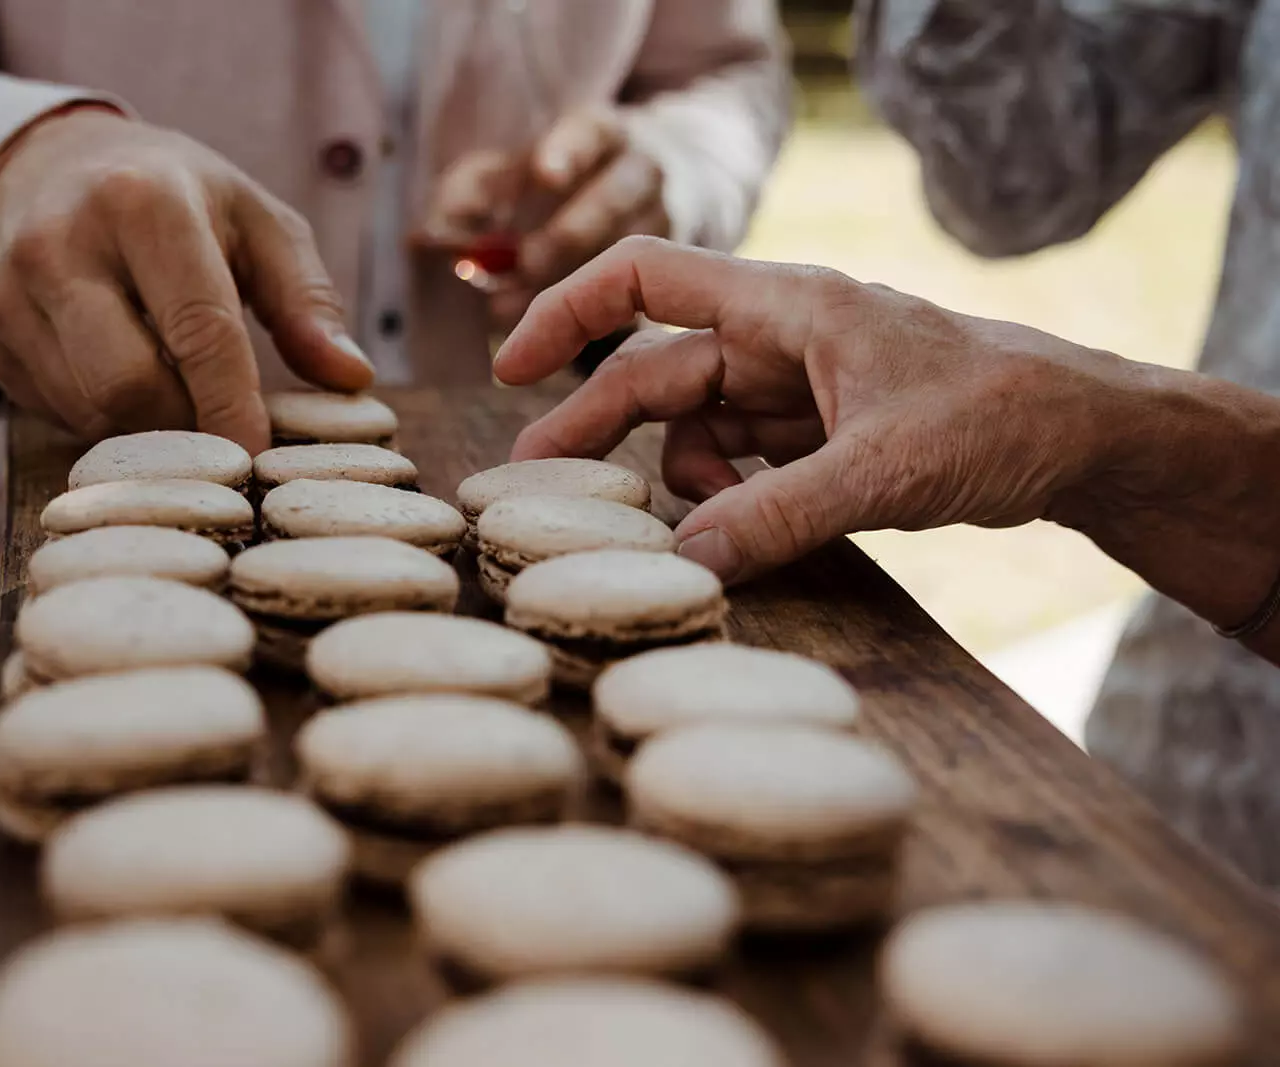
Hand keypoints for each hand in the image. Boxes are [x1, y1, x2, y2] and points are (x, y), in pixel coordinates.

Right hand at [0, 108, 372, 452]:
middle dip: (186, 426)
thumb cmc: (177, 200)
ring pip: (89, 412)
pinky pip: (57, 415)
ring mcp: (8, 294)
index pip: (198, 330)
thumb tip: (351, 377)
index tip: (261, 459)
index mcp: (143, 203)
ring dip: (147, 428)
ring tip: (178, 394)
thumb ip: (308, 299)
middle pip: (128, 387)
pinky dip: (103, 419)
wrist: (50, 163)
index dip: (233, 407)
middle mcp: (60, 243)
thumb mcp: (257, 222)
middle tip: (225, 431)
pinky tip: (123, 379)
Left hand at [422, 110, 667, 326]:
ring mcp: (660, 223)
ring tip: (505, 310)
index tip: (545, 175)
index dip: (569, 150)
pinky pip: (632, 295)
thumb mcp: (507, 171)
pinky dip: (585, 316)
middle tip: (525, 264)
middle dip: (568, 233)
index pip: (592, 131)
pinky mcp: (662, 272)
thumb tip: (423, 238)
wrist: (629, 194)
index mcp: (601, 135)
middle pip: (616, 196)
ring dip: (567, 282)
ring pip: (626, 250)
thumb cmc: (553, 179)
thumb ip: (468, 194)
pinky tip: (546, 337)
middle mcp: (640, 173)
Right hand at [493, 237, 1130, 583]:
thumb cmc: (1001, 417)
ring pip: (694, 430)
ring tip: (707, 531)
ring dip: (682, 483)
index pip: (646, 279)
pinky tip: (746, 534)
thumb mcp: (886, 469)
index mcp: (785, 306)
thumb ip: (780, 516)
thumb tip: (685, 563)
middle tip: (537, 492)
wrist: (1084, 439)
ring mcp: (794, 388)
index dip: (567, 315)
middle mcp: (778, 338)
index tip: (512, 370)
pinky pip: (737, 464)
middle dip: (594, 429)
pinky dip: (724, 500)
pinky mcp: (815, 434)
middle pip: (654, 374)